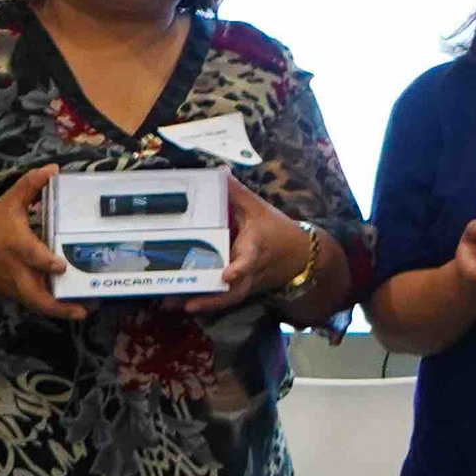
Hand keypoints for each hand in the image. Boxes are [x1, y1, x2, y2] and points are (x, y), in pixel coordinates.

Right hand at [0, 164, 82, 320]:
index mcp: (15, 246)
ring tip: (86, 311)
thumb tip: (54, 168)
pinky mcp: (17, 293)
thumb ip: (29, 186)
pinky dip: (53, 308)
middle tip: (84, 307)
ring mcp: (16, 285)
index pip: (30, 255)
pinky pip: (35, 303)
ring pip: (37, 304)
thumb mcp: (7, 203)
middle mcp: (17, 270)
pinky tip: (76, 308)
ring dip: (60, 310)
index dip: (45, 262)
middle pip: (34, 294)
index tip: (61, 265)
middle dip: (57, 304)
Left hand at [190, 174, 310, 313]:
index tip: (225, 277)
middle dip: (212, 300)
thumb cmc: (277, 230)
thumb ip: (237, 192)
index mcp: (256, 248)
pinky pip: (224, 298)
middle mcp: (252, 270)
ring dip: (202, 304)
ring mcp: (247, 283)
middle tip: (186, 303)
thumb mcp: (258, 208)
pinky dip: (204, 301)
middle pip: (234, 292)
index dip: (239, 269)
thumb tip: (218, 171)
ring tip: (174, 304)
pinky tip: (179, 302)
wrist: (302, 256)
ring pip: (227, 299)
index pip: (249, 260)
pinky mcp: (242, 289)